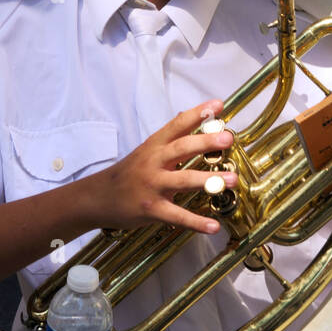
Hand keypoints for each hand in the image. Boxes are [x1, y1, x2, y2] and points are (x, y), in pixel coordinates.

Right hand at [78, 101, 236, 235]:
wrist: (99, 197)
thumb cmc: (128, 173)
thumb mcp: (146, 150)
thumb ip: (168, 136)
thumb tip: (188, 114)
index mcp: (154, 145)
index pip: (177, 124)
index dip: (198, 114)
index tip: (218, 105)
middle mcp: (154, 162)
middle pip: (182, 148)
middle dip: (205, 142)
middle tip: (228, 138)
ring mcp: (153, 186)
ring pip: (183, 180)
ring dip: (209, 180)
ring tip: (232, 180)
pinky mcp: (152, 209)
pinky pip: (177, 216)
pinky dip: (196, 222)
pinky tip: (214, 225)